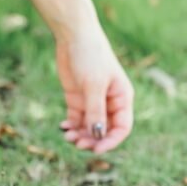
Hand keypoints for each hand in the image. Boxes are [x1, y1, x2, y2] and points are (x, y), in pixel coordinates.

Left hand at [56, 26, 133, 153]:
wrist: (74, 35)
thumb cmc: (91, 56)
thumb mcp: (94, 84)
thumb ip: (95, 111)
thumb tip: (97, 135)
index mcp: (122, 98)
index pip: (122, 127)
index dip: (111, 141)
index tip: (97, 150)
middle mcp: (109, 103)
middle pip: (105, 131)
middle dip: (93, 140)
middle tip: (78, 144)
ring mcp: (92, 102)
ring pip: (89, 128)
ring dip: (80, 136)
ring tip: (68, 137)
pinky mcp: (77, 99)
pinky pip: (76, 120)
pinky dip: (71, 127)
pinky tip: (63, 128)